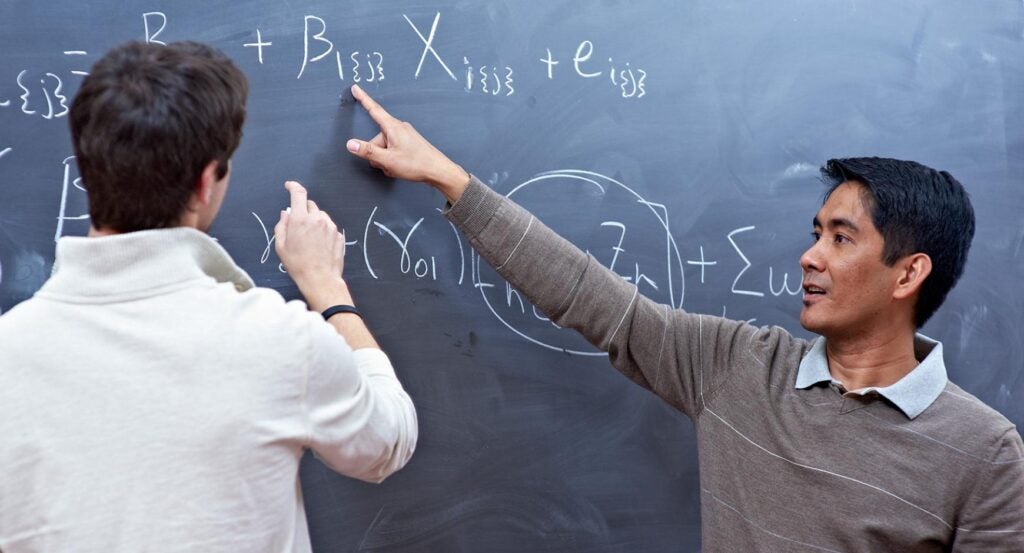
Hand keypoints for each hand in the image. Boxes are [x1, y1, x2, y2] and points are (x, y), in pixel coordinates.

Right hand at [274, 180, 350, 311]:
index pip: (298, 193)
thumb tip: (285, 214)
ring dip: (314, 221)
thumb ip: (281, 226)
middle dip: (303, 210)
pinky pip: (329, 227)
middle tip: (298, 226)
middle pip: (310, 205)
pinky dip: (323, 230)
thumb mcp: (281, 246)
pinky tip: (319, 245)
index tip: (289, 186)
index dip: (293, 186)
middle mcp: (317, 219)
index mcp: (300, 219)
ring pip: (320, 216)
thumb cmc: (298, 264)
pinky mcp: (338, 234)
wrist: (320, 279)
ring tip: (309, 239)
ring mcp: (330, 226)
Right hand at [346, 84, 469, 202]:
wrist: (438, 170)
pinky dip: (392, 160)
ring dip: (385, 159)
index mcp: (393, 127)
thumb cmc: (416, 164)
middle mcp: (399, 128)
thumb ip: (367, 151)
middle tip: (388, 164)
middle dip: (377, 154)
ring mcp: (404, 135)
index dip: (363, 99)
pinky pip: (392, 150)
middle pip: (376, 139)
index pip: (373, 110)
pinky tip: (400, 167)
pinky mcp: (408, 143)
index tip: (355, 88)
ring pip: (384, 147)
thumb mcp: (387, 159)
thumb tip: (350, 144)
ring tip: (396, 167)